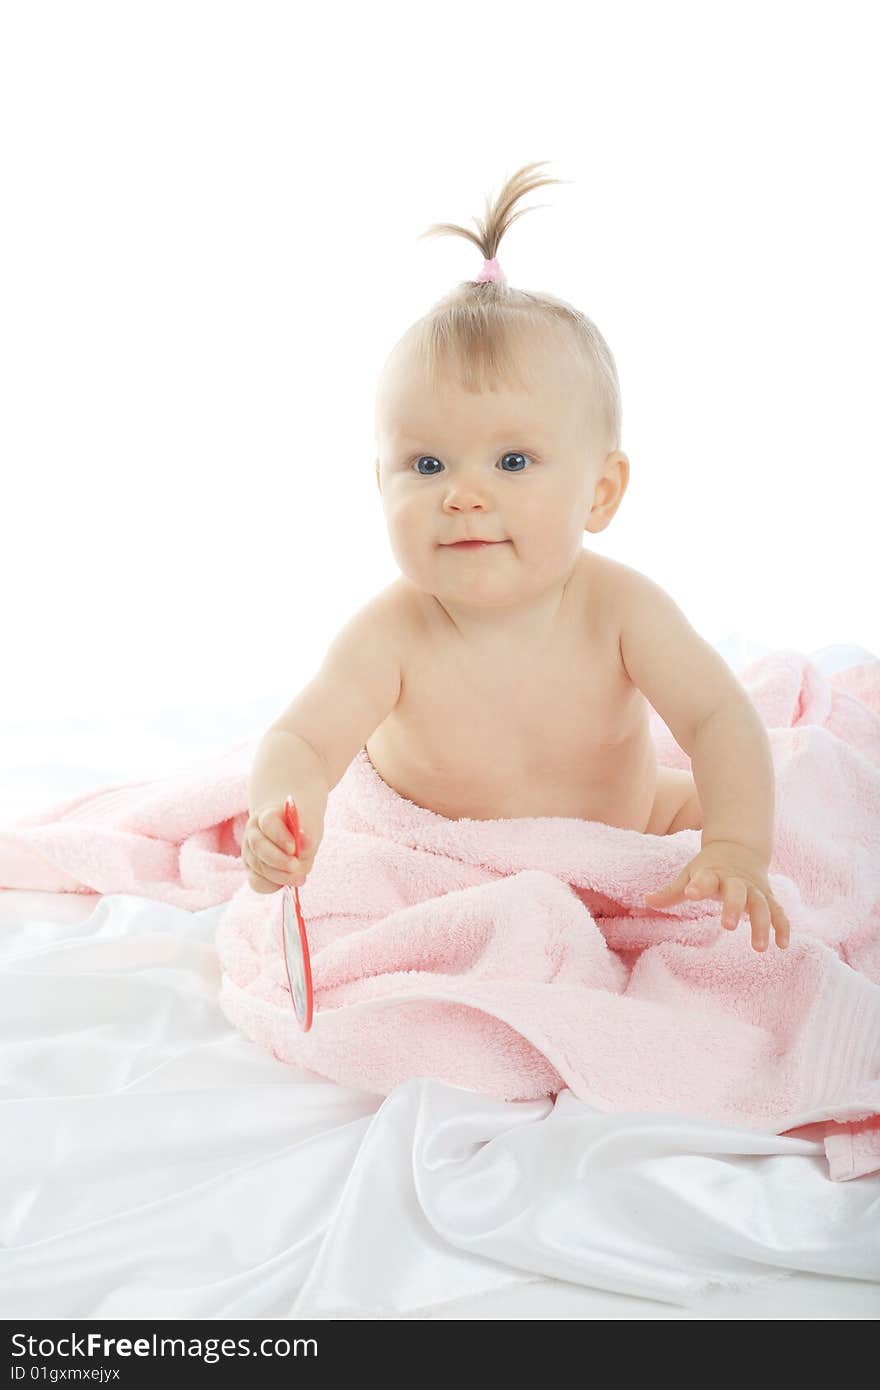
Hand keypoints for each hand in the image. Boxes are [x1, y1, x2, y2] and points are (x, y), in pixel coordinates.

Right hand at [242, 801, 322, 894]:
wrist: (292, 833)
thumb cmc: (300, 830)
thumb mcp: (308, 831)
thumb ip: (306, 842)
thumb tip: (302, 853)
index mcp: (266, 816)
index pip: (268, 823)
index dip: (279, 836)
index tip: (293, 847)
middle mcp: (253, 833)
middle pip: (259, 846)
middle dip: (279, 860)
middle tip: (296, 866)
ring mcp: (249, 852)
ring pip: (258, 867)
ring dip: (280, 875)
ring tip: (299, 879)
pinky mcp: (251, 870)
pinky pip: (257, 882)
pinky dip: (271, 885)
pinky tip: (285, 884)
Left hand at [643, 840, 790, 951]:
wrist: (739, 849)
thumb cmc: (709, 867)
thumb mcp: (689, 874)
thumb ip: (671, 891)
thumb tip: (646, 901)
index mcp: (713, 873)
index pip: (705, 878)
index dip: (698, 885)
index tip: (690, 894)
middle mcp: (736, 881)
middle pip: (737, 892)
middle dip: (734, 907)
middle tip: (727, 926)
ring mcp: (754, 889)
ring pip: (762, 905)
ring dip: (762, 925)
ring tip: (758, 948)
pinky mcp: (768, 897)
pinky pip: (778, 912)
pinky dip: (782, 927)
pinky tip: (783, 945)